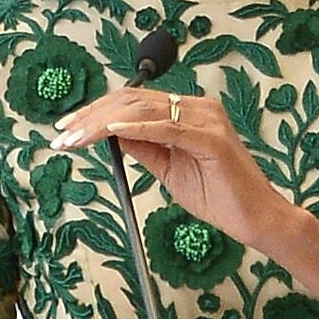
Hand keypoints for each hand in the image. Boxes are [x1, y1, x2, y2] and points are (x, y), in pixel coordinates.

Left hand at [50, 90, 294, 251]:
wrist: (256, 218)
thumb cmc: (220, 197)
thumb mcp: (169, 170)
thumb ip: (144, 149)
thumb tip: (111, 134)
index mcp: (189, 110)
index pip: (134, 101)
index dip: (96, 111)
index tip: (68, 129)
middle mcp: (198, 106)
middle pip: (132, 100)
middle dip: (91, 116)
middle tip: (61, 134)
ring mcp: (206, 119)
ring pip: (142, 110)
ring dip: (102, 123)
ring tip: (74, 138)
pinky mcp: (211, 138)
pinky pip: (165, 127)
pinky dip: (135, 129)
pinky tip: (110, 133)